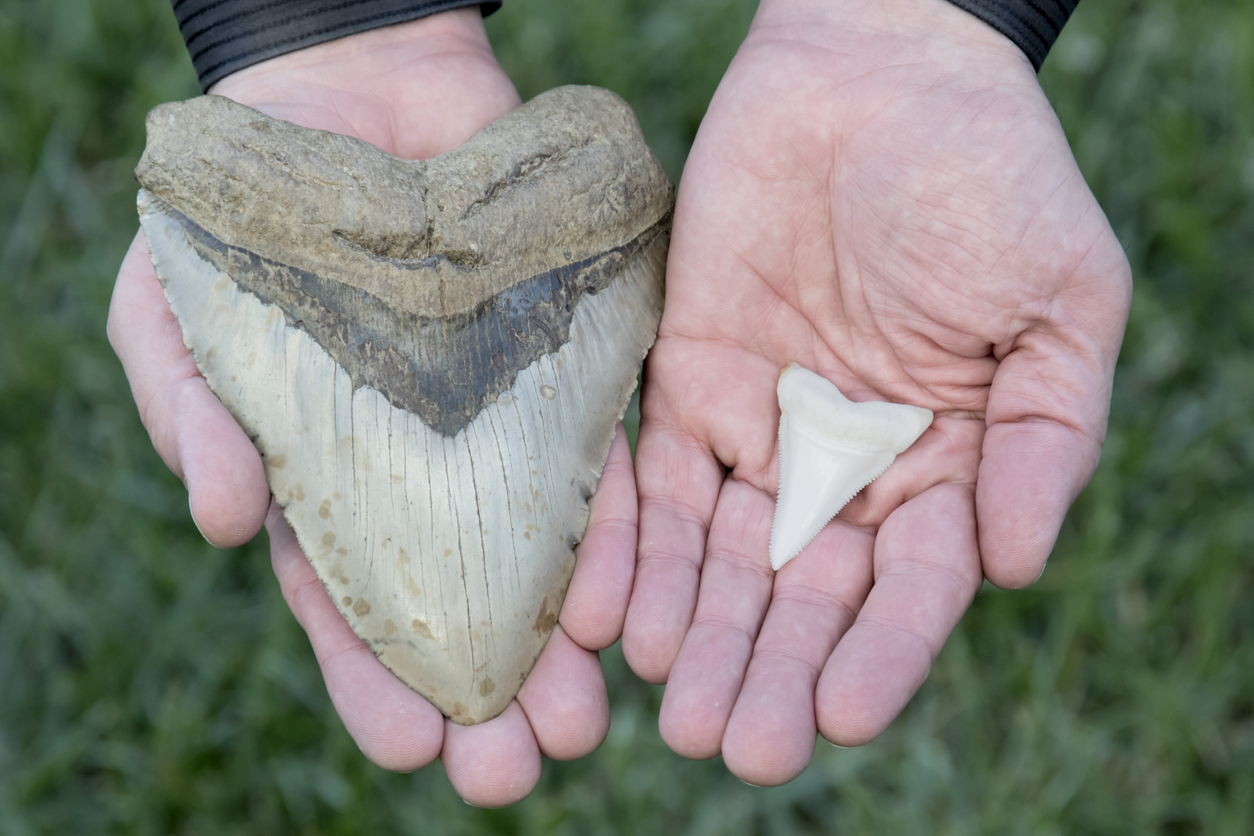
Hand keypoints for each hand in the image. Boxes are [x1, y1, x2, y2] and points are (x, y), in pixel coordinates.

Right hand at [108, 10, 636, 805]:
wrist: (347, 102)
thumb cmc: (246, 221)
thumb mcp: (182, 313)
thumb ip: (191, 411)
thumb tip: (219, 522)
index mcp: (328, 485)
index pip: (352, 603)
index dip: (376, 680)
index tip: (408, 751)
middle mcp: (424, 474)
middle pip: (458, 601)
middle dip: (486, 691)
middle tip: (517, 768)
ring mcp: (497, 426)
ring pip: (536, 550)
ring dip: (560, 637)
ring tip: (588, 720)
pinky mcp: (564, 368)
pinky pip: (595, 455)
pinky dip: (610, 525)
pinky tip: (625, 598)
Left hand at [622, 0, 1130, 784]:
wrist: (873, 71)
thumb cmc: (988, 174)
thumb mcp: (1059, 299)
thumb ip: (1048, 435)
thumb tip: (1019, 568)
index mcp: (944, 462)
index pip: (911, 584)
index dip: (881, 652)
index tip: (841, 713)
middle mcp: (844, 463)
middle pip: (803, 591)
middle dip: (771, 669)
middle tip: (738, 748)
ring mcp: (758, 426)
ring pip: (719, 555)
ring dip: (695, 633)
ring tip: (672, 709)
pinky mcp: (681, 381)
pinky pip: (646, 480)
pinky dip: (626, 548)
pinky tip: (607, 617)